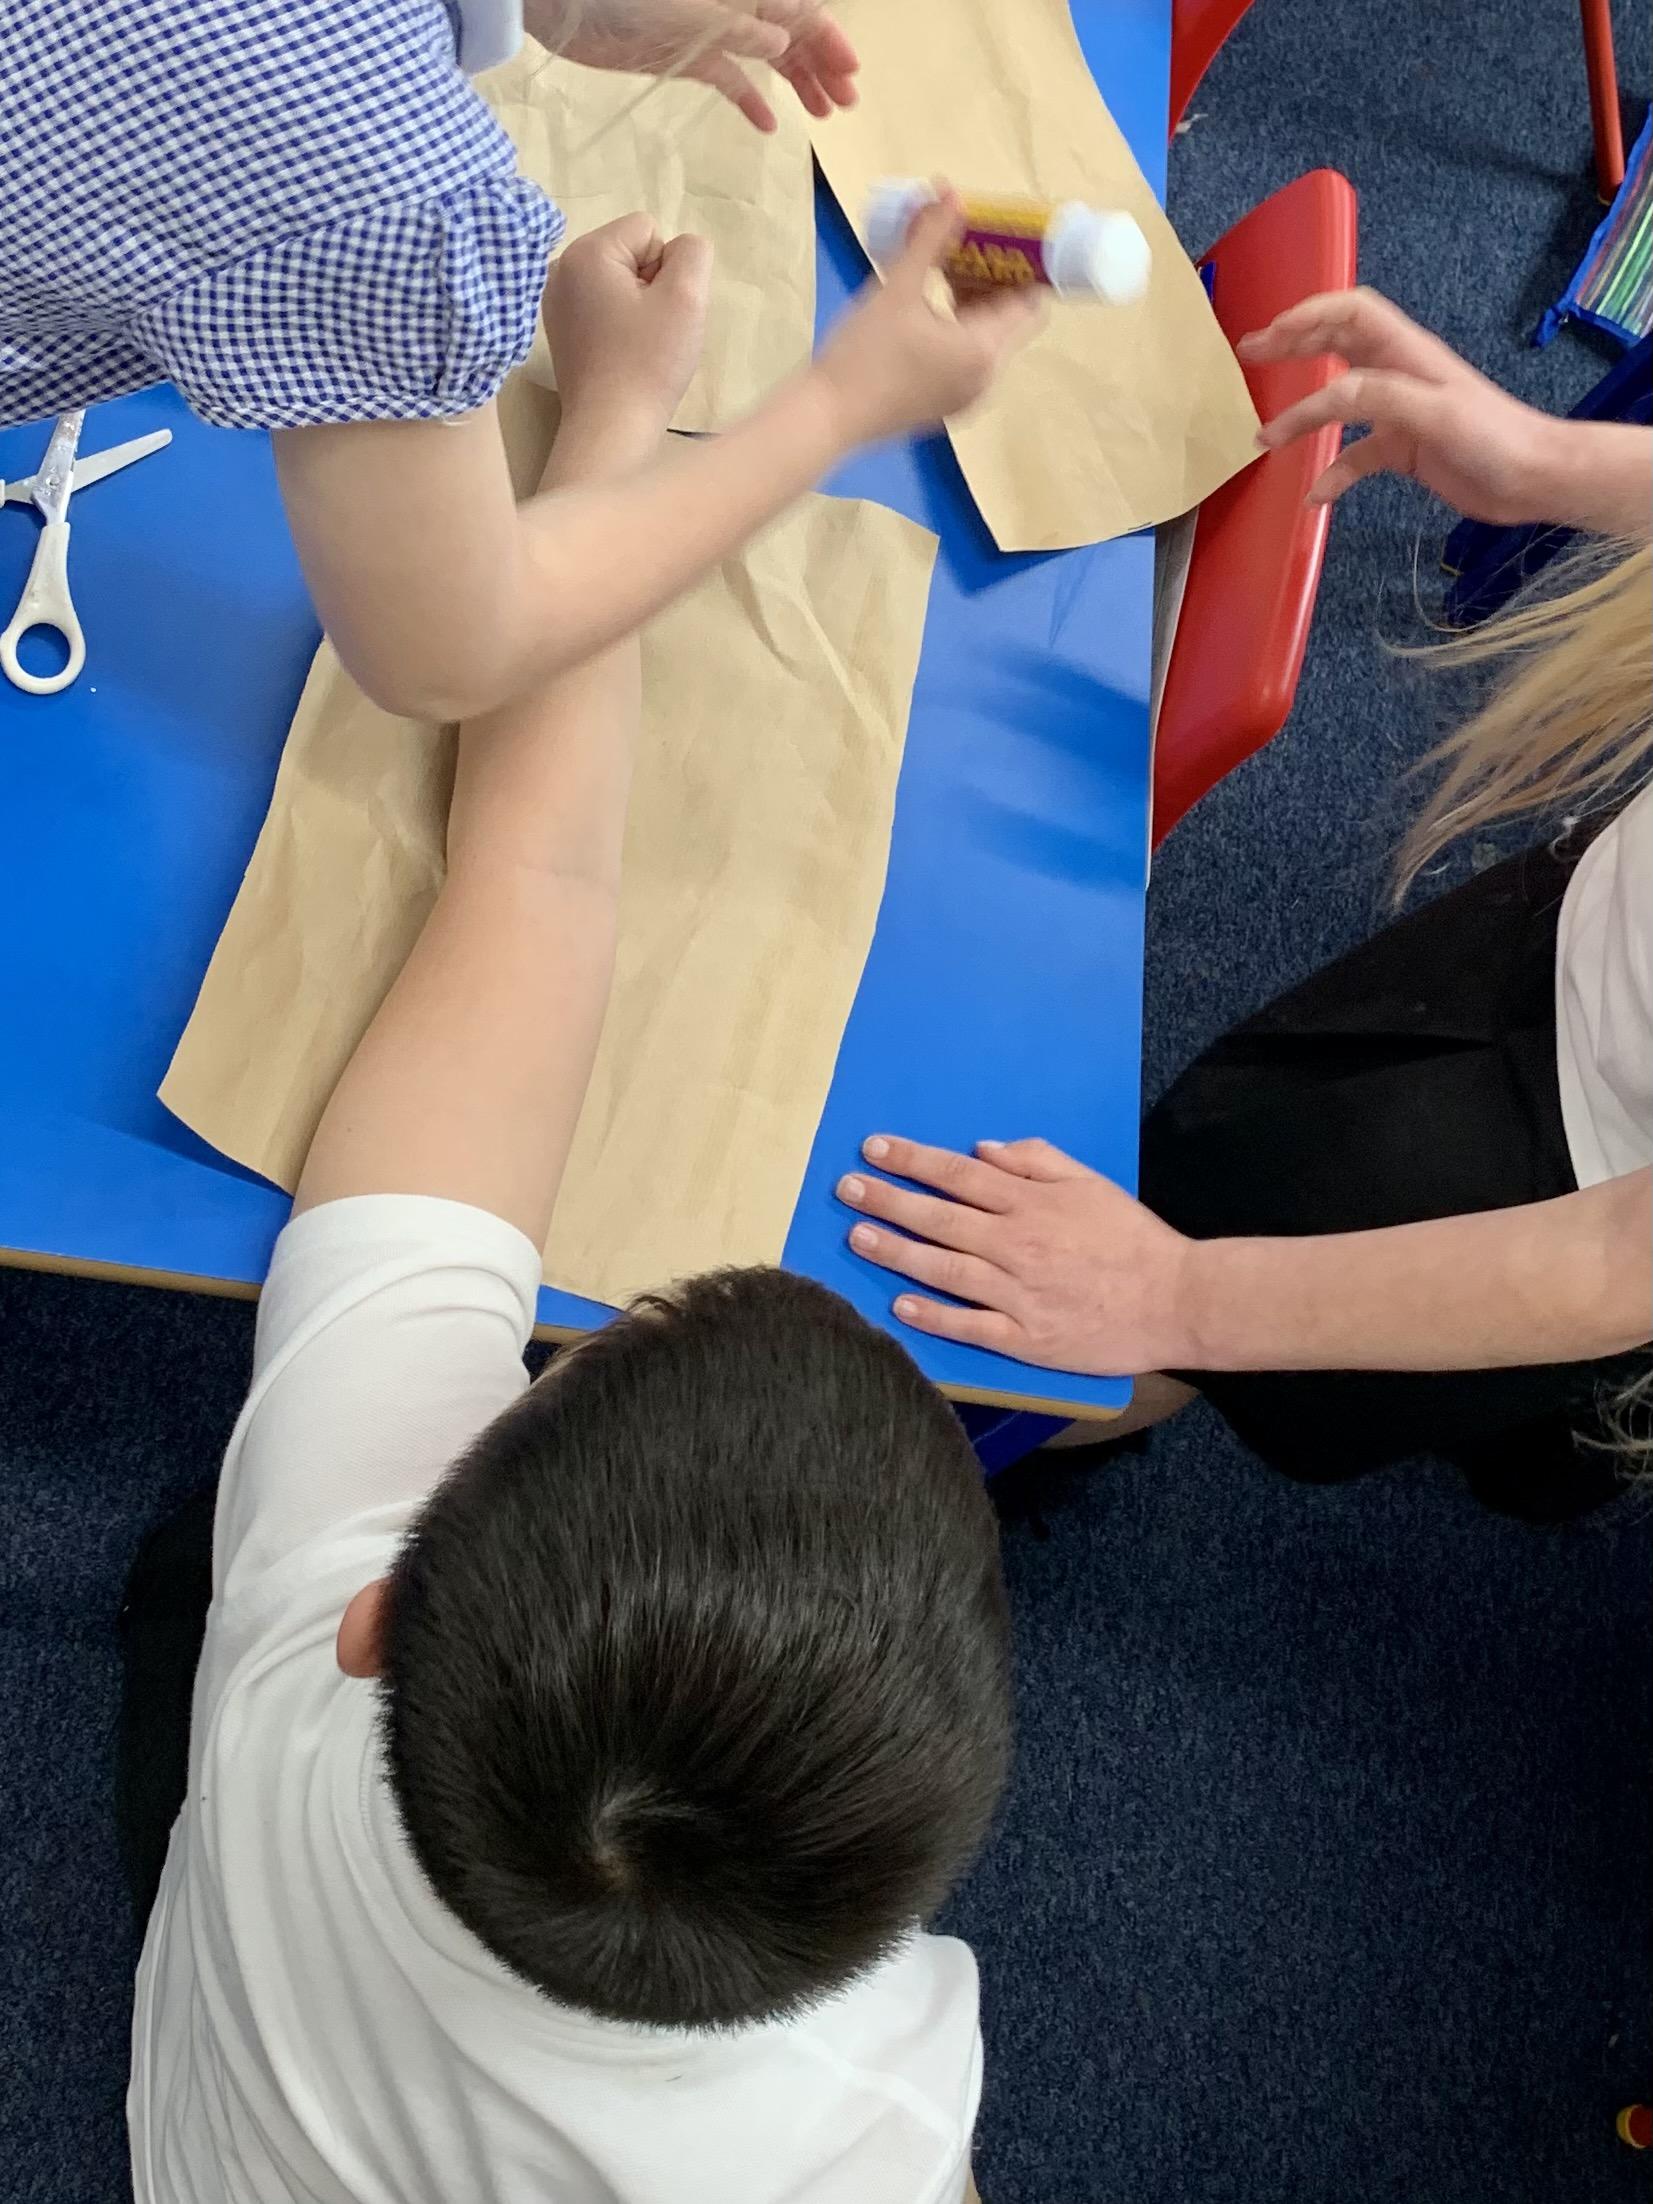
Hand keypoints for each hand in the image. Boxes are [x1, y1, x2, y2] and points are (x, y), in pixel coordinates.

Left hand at [531, 0, 858, 131]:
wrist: (570, 6)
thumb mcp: (691, 12)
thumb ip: (740, 27)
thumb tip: (785, 43)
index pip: (799, 13)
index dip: (827, 41)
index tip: (850, 75)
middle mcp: (733, 8)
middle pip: (790, 35)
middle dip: (820, 66)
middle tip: (844, 105)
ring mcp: (712, 32)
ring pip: (767, 57)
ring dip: (796, 84)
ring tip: (822, 116)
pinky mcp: (688, 57)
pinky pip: (729, 78)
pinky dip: (750, 99)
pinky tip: (769, 126)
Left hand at [544, 215, 711, 437]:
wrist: (610, 428)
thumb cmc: (648, 363)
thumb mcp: (687, 297)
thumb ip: (693, 253)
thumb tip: (680, 251)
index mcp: (586, 251)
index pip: (648, 230)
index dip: (667, 269)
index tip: (659, 311)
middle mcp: (561, 267)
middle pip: (630, 254)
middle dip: (650, 285)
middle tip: (651, 332)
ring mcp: (554, 299)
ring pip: (618, 281)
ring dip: (637, 305)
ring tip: (636, 344)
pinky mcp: (559, 328)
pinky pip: (602, 306)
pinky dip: (618, 323)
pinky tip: (620, 353)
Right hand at [812, 194, 1044, 447]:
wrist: (826, 417)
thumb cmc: (864, 353)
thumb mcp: (898, 287)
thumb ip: (930, 237)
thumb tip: (952, 192)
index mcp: (984, 351)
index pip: (1031, 304)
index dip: (1027, 269)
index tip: (1007, 239)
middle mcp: (985, 379)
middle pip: (1011, 322)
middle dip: (996, 280)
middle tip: (970, 245)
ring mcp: (965, 398)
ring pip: (988, 342)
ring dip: (975, 305)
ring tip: (944, 270)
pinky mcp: (943, 407)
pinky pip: (967, 362)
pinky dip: (959, 332)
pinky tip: (928, 310)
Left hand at [838, 1135, 1199, 1375]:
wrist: (1176, 1300)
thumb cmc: (1131, 1238)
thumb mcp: (1089, 1182)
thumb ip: (1035, 1161)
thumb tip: (981, 1150)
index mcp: (1032, 1204)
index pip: (958, 1175)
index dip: (912, 1160)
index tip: (872, 1148)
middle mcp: (1018, 1245)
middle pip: (939, 1218)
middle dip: (888, 1200)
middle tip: (846, 1189)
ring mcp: (1019, 1294)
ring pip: (944, 1269)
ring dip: (896, 1252)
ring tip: (857, 1238)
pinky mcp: (1026, 1338)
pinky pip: (970, 1325)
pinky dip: (933, 1315)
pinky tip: (900, 1304)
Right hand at [1240, 287, 1568, 523]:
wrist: (1534, 478)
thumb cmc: (1493, 438)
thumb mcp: (1435, 413)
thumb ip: (1380, 397)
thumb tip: (1325, 395)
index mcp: (1407, 353)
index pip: (1350, 312)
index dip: (1307, 315)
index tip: (1268, 336)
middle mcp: (1398, 375)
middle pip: (1335, 346)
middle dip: (1291, 346)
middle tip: (1247, 356)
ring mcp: (1399, 413)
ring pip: (1338, 402)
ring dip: (1301, 415)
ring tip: (1264, 435)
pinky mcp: (1404, 450)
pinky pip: (1356, 457)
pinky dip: (1332, 474)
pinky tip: (1314, 497)